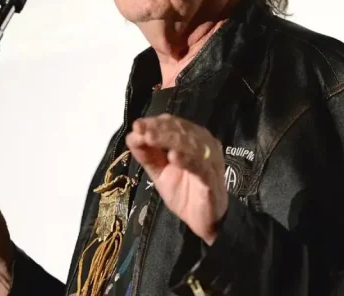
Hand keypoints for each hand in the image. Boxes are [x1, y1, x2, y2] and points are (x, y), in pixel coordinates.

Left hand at [125, 113, 226, 244]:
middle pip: (180, 131)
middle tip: (141, 129)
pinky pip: (199, 166)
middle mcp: (203, 144)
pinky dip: (186, 160)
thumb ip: (147, 155)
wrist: (204, 221)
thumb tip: (132, 136)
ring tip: (150, 138)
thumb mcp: (160, 172)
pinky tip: (173, 156)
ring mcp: (209, 160)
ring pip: (189, 144)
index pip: (172, 124)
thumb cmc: (184, 192)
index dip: (154, 123)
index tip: (137, 125)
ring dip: (169, 139)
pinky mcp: (212, 178)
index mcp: (191, 139)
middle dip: (159, 129)